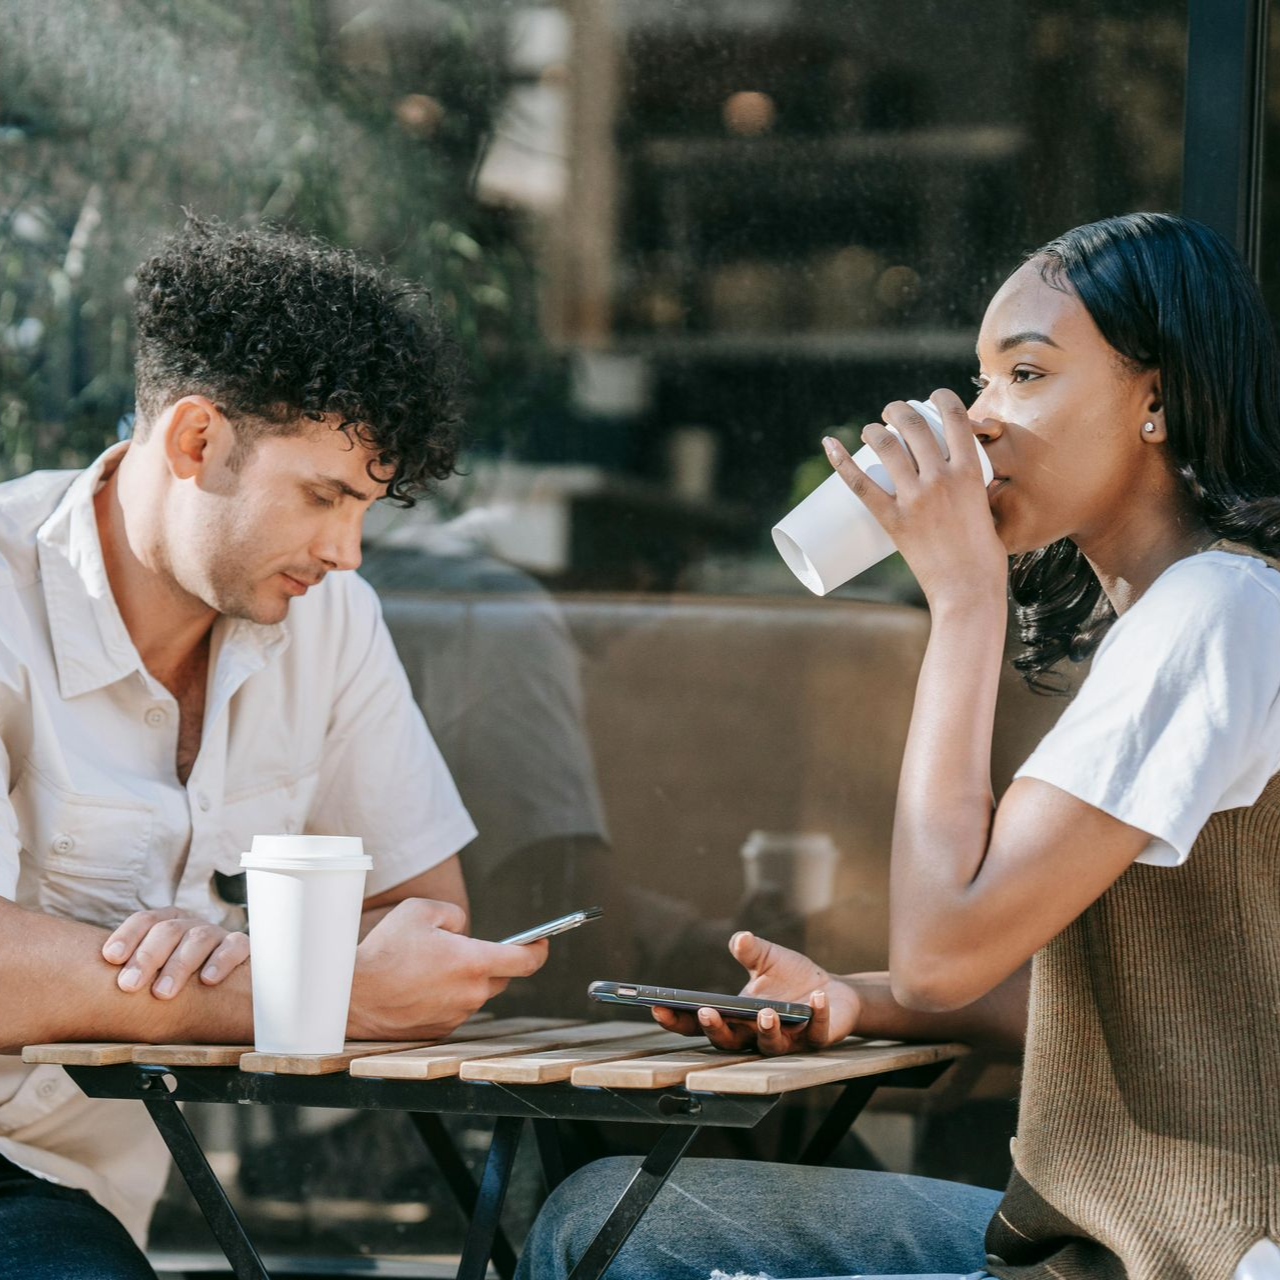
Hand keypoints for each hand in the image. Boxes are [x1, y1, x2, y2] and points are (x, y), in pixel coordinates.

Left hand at [102, 908, 249, 997]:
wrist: (223, 991)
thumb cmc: (176, 985)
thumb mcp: (151, 977)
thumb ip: (131, 977)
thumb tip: (86, 996)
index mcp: (165, 924)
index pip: (144, 920)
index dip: (127, 936)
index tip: (110, 958)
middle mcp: (190, 925)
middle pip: (168, 929)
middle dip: (146, 957)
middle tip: (129, 985)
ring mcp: (216, 934)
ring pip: (199, 937)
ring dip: (178, 964)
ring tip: (162, 992)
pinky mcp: (241, 947)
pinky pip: (235, 946)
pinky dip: (221, 960)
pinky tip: (208, 980)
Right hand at [348, 898, 549, 1040]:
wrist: (349, 995)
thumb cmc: (384, 950)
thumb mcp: (421, 911)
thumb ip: (455, 916)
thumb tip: (464, 932)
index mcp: (473, 962)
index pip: (525, 961)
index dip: (539, 950)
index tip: (541, 943)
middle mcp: (470, 994)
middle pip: (499, 978)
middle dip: (491, 962)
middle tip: (464, 950)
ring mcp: (455, 1016)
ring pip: (474, 995)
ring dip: (464, 981)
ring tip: (429, 969)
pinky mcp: (438, 1032)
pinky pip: (453, 1011)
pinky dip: (445, 999)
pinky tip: (418, 988)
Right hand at [651, 931, 860, 1055]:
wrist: (833, 992)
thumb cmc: (793, 979)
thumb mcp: (768, 959)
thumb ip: (752, 951)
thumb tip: (739, 938)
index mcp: (737, 1017)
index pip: (700, 1024)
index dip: (678, 1019)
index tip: (658, 1006)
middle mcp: (756, 1035)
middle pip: (729, 1041)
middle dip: (716, 1028)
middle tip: (705, 1012)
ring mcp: (787, 1041)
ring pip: (770, 1045)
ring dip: (766, 1030)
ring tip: (765, 1012)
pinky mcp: (816, 1039)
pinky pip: (814, 1031)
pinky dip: (815, 1015)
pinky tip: (816, 998)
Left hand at [823, 388, 1007, 607]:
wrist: (968, 589)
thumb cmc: (983, 556)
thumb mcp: (986, 509)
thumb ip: (973, 492)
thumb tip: (960, 482)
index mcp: (970, 471)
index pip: (955, 417)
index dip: (940, 398)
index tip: (930, 397)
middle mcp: (942, 478)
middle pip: (914, 425)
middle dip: (898, 410)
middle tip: (891, 414)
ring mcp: (915, 498)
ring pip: (887, 447)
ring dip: (874, 430)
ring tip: (869, 430)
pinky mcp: (893, 520)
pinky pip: (860, 484)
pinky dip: (840, 462)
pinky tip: (828, 444)